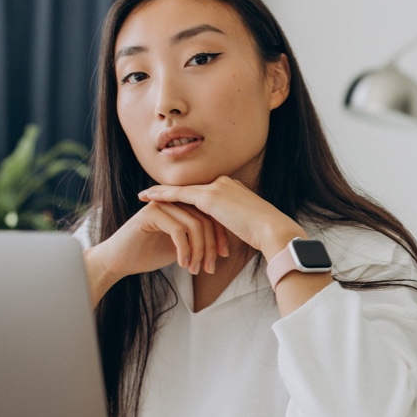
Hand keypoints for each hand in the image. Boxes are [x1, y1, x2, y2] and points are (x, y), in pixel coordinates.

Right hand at [84, 199, 228, 305]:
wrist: (120, 261)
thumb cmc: (150, 254)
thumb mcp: (182, 247)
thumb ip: (199, 241)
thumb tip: (223, 248)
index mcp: (183, 206)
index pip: (211, 215)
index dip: (220, 235)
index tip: (224, 255)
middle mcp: (174, 202)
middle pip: (205, 219)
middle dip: (210, 246)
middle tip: (209, 267)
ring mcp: (162, 205)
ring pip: (194, 225)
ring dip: (198, 251)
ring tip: (195, 269)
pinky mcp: (151, 214)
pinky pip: (178, 230)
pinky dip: (184, 250)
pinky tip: (182, 264)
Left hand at [137, 176, 304, 258]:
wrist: (272, 230)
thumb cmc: (265, 234)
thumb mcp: (248, 225)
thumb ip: (235, 223)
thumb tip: (231, 233)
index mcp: (235, 189)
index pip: (205, 192)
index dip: (188, 196)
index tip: (176, 200)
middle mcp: (225, 183)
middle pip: (192, 188)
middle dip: (171, 192)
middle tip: (151, 194)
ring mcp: (217, 188)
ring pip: (182, 189)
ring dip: (162, 192)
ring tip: (144, 195)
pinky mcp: (209, 197)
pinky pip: (179, 194)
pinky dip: (161, 195)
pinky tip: (147, 197)